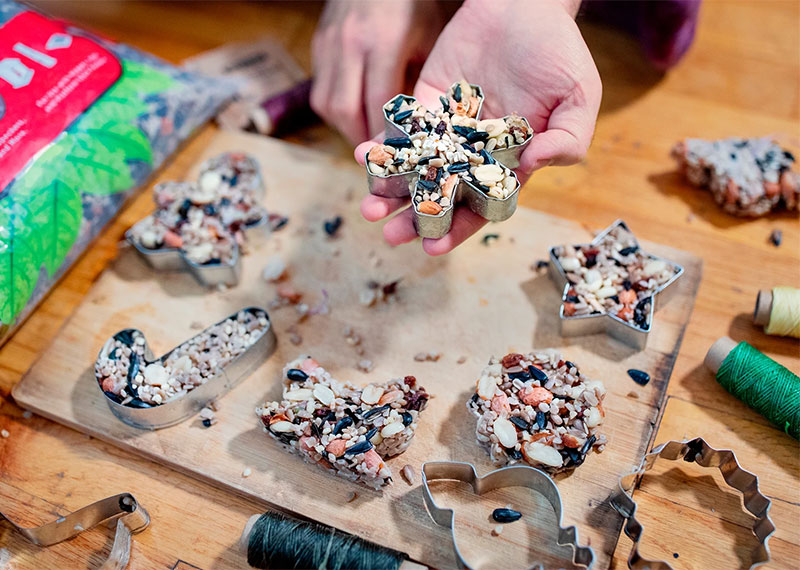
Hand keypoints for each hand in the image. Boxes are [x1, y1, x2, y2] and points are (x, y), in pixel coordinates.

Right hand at [310, 0, 447, 143]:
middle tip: (375, 152)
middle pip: (345, 110)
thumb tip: (418, 122)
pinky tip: (354, 110)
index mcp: (384, 42)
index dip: (385, 133)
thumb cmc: (412, 2)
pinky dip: (335, 108)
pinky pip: (320, 89)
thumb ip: (422, 77)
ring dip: (344, 126)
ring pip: (326, 104)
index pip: (380, 102)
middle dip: (360, 138)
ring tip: (363, 135)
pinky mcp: (318, 45)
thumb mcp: (429, 36)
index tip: (395, 151)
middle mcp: (350, 44)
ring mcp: (329, 44)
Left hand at [356, 0, 601, 254]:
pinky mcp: (426, 102)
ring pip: (415, 169)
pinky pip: (400, 130)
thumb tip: (534, 166)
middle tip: (391, 234)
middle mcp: (473, 154)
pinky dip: (382, 145)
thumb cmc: (558, 51)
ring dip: (391, 191)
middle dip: (415, 218)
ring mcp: (447, 130)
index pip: (480, 207)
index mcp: (509, 164)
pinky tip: (363, 156)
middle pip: (440, 195)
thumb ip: (567, 139)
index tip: (432, 248)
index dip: (457, 229)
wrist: (525, 3)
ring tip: (369, 209)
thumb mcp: (579, 96)